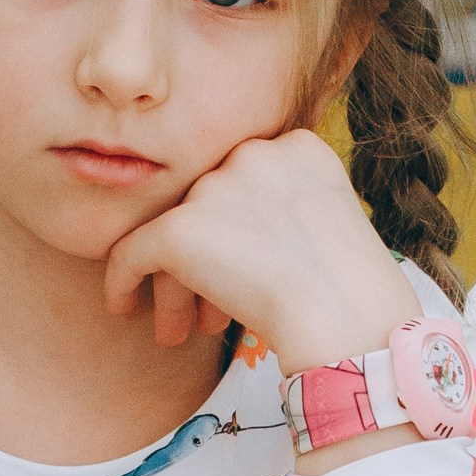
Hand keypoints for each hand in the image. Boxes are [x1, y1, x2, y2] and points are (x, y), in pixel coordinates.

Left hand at [103, 130, 420, 375]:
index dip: (239, 231)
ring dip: (175, 282)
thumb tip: (240, 231)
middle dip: (208, 259)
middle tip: (209, 309)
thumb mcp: (333, 226)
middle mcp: (253, 154)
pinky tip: (123, 307)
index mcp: (298, 147)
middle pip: (208, 204)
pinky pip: (132, 251)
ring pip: (175, 231)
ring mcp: (214, 187)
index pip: (245, 181)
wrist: (347, 320)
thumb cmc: (352, 293)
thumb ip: (289, 206)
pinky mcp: (181, 228)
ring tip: (174, 329)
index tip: (247, 274)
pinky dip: (123, 280)